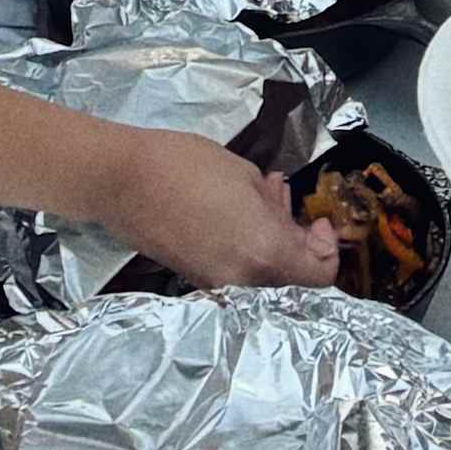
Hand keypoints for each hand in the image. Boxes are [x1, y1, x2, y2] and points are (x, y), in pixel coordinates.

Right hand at [94, 124, 339, 291]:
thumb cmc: (186, 166)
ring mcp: (216, 283)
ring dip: (271, 243)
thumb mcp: (245, 175)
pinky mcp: (193, 277)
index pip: (320, 274)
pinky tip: (233, 212)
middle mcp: (244, 281)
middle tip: (286, 203)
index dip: (328, 247)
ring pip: (263, 275)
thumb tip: (285, 219)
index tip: (318, 221)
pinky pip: (235, 271)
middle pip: (291, 277)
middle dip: (297, 241)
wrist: (122, 180)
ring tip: (259, 198)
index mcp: (265, 253)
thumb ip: (274, 206)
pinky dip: (245, 248)